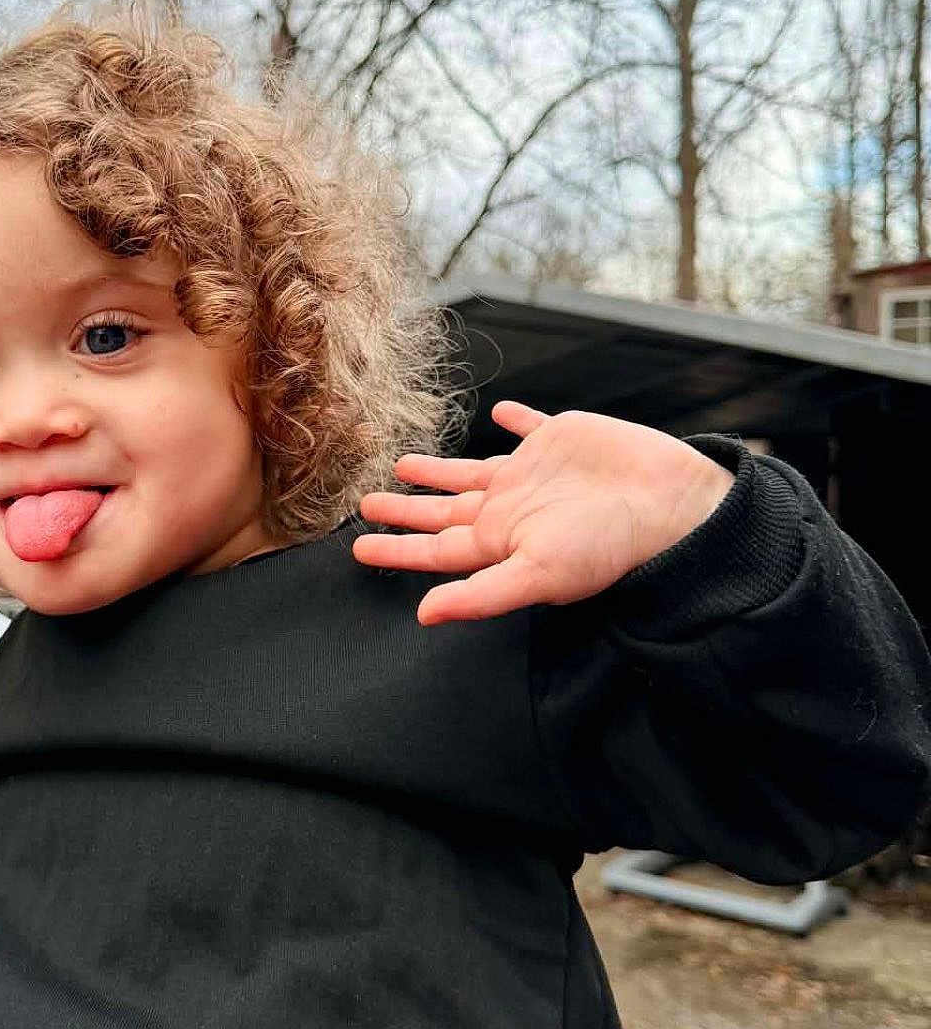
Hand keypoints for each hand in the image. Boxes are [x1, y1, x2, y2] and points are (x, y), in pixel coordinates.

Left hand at [353, 401, 735, 624]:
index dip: (396, 548)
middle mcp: (512, 508)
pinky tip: (498, 412)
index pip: (434, 548)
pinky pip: (529, 427)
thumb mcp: (538, 574)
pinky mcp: (563, 440)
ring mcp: (536, 474)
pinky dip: (513, 420)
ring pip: (473, 472)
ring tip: (406, 464)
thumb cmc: (609, 546)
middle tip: (367, 505)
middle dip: (406, 511)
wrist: (671, 502)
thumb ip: (481, 594)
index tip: (358, 548)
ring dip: (440, 470)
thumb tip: (426, 616)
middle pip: (444, 511)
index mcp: (501, 540)